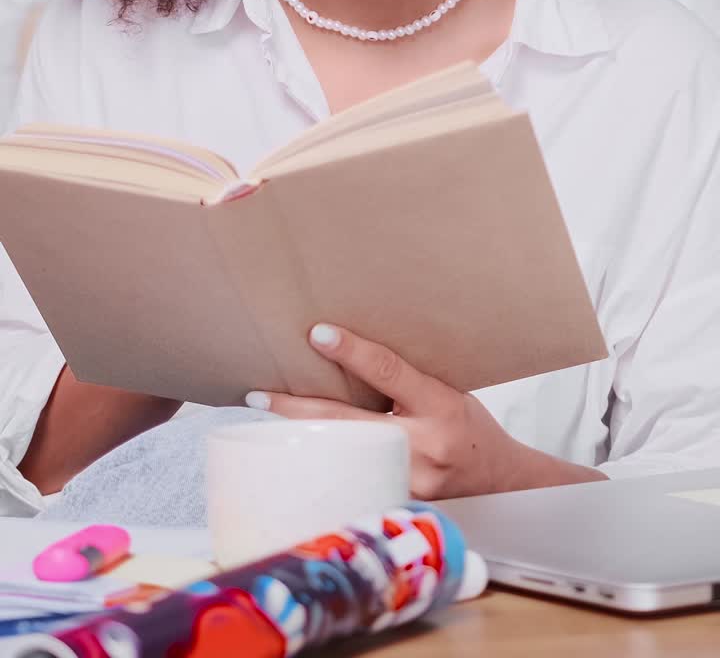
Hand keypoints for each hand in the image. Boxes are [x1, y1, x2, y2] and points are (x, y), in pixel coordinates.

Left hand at [246, 324, 532, 499]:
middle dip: (299, 408)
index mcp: (440, 406)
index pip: (390, 372)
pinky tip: (298, 455)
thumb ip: (406, 380)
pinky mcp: (398, 503)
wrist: (503, 483)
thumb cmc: (471, 427)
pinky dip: (325, 464)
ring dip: (304, 437)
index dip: (352, 351)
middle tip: (259, 393)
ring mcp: (408, 482)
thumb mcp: (449, 391)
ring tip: (266, 419)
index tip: (317, 334)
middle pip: (348, 423)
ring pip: (343, 456)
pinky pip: (353, 479)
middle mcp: (423, 446)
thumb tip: (349, 355)